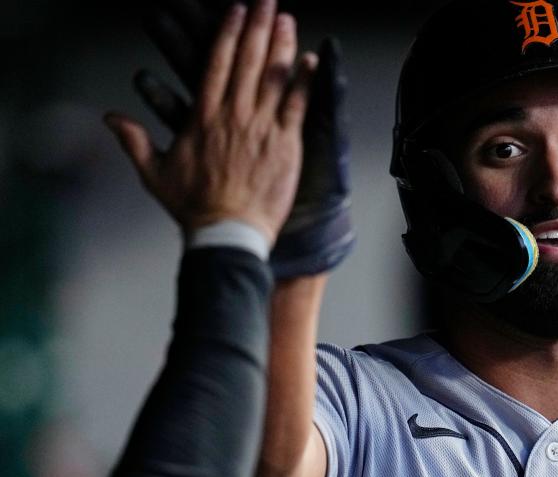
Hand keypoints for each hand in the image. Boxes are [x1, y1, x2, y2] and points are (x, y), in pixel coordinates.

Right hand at [107, 0, 314, 243]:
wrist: (227, 234)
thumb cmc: (194, 208)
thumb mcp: (155, 173)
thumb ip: (134, 141)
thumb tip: (109, 118)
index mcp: (203, 117)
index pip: (216, 64)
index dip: (228, 33)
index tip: (236, 10)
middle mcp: (233, 116)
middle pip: (247, 61)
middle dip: (257, 26)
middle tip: (267, 1)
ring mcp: (261, 129)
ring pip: (273, 77)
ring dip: (281, 44)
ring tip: (287, 18)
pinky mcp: (285, 145)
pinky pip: (297, 106)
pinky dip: (305, 82)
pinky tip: (311, 59)